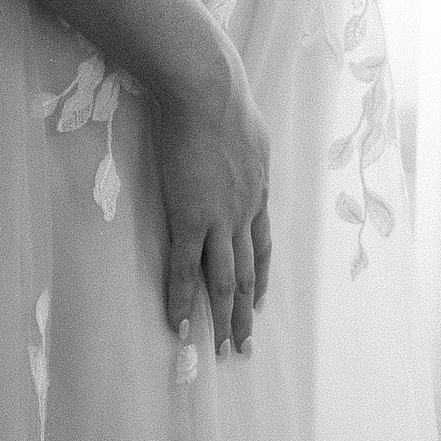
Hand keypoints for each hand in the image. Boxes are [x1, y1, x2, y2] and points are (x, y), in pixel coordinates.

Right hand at [152, 45, 270, 359]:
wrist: (206, 90)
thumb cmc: (221, 95)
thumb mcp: (246, 125)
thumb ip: (245, 146)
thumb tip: (241, 145)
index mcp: (257, 189)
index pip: (262, 244)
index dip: (260, 276)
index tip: (258, 301)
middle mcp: (245, 211)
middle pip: (249, 271)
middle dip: (246, 311)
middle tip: (245, 344)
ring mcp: (220, 218)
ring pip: (225, 280)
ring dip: (225, 318)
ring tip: (224, 350)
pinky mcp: (190, 217)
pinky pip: (186, 269)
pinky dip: (183, 301)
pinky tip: (178, 326)